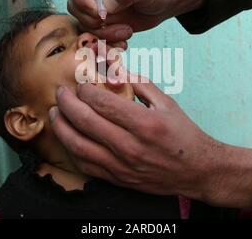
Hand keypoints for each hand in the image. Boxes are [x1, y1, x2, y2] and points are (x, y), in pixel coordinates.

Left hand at [49, 76, 251, 207]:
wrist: (196, 170)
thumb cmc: (184, 134)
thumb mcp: (167, 103)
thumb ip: (140, 84)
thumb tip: (115, 72)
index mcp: (144, 123)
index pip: (102, 102)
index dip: (85, 90)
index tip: (81, 84)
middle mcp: (130, 146)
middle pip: (85, 121)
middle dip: (67, 102)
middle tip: (60, 92)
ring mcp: (121, 165)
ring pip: (78, 145)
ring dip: (61, 127)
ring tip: (55, 113)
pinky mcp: (118, 178)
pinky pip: (85, 165)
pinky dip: (71, 149)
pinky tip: (67, 138)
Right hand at [67, 0, 203, 42]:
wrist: (164, 3)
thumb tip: (105, 7)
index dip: (82, 1)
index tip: (100, 14)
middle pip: (76, 8)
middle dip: (95, 23)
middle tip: (121, 27)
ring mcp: (96, 7)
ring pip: (84, 25)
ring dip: (104, 35)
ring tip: (127, 33)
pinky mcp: (101, 23)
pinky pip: (94, 36)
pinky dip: (107, 43)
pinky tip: (123, 43)